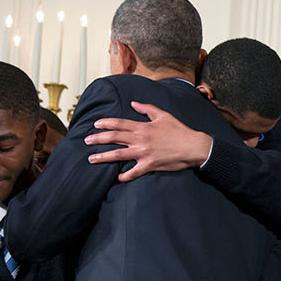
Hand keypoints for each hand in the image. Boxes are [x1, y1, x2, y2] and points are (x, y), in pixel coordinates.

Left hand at [85, 101, 213, 181]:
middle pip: (114, 138)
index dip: (105, 123)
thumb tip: (134, 103)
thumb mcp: (164, 116)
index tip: (95, 124)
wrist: (193, 147)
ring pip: (118, 155)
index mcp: (143, 127)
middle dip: (98, 139)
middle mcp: (141, 139)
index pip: (119, 123)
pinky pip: (134, 172)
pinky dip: (125, 176)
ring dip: (103, 157)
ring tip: (91, 159)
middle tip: (86, 141)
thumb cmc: (180, 131)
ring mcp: (144, 153)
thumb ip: (147, 109)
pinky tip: (117, 177)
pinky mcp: (150, 165)